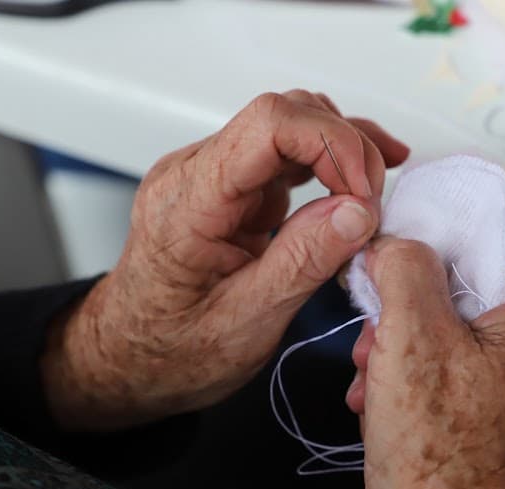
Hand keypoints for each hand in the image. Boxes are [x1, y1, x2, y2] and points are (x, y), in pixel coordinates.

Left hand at [41, 90, 408, 430]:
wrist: (132, 356)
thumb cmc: (172, 350)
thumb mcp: (245, 325)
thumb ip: (302, 263)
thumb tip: (358, 212)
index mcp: (188, 203)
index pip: (267, 125)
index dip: (331, 143)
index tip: (364, 193)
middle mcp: (196, 174)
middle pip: (285, 115)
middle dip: (346, 148)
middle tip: (372, 206)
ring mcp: (214, 176)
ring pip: (292, 127)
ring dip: (343, 152)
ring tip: (372, 197)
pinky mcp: (232, 187)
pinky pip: (287, 154)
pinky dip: (329, 164)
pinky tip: (358, 183)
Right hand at [346, 238, 504, 488]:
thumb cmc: (435, 451)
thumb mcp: (412, 332)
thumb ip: (406, 266)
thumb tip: (397, 243)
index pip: (486, 254)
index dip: (429, 256)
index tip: (393, 262)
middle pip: (459, 297)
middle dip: (403, 315)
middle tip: (377, 336)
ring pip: (443, 334)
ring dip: (395, 349)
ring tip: (372, 375)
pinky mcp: (486, 415)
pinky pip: (442, 372)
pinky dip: (405, 379)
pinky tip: (378, 399)